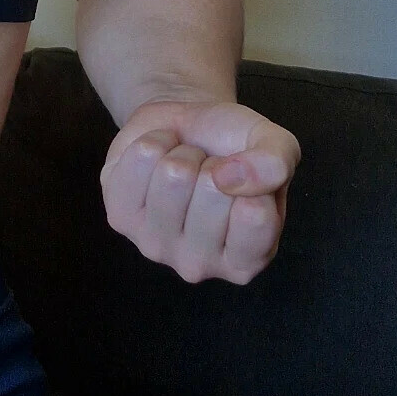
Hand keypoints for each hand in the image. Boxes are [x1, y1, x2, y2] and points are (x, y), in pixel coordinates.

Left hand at [99, 99, 300, 284]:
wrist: (188, 130)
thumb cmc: (235, 148)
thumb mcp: (276, 146)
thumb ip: (276, 163)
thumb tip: (229, 179)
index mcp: (248, 260)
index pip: (255, 215)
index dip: (252, 176)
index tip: (242, 178)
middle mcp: (201, 265)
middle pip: (212, 189)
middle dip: (214, 163)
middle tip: (210, 171)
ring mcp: (156, 247)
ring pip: (173, 174)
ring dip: (182, 154)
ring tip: (185, 164)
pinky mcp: (120, 218)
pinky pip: (141, 160)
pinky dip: (154, 143)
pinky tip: (159, 160)